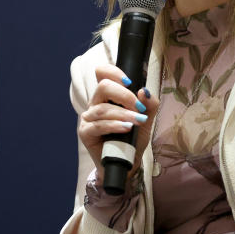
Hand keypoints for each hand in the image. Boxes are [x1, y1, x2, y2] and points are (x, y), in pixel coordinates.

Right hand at [78, 64, 158, 180]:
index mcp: (107, 96)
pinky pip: (98, 125)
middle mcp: (96, 103)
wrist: (128, 162)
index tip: (130, 81)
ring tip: (137, 121)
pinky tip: (126, 128)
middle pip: (103, 86)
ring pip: (103, 108)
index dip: (113, 71)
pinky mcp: (86, 133)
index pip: (102, 73)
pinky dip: (114, 125)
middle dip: (125, 95)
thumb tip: (143, 91)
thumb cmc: (133, 138)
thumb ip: (148, 104)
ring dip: (124, 114)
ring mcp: (88, 118)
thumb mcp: (146, 119)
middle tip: (139, 107)